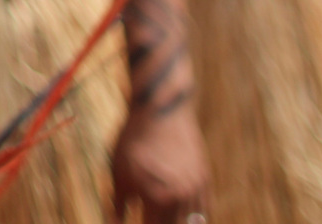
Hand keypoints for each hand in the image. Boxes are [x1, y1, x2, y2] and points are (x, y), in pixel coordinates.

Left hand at [111, 100, 207, 223]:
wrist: (160, 109)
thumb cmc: (133, 142)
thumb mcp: (117, 175)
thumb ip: (116, 209)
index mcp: (158, 199)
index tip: (133, 223)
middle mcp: (182, 197)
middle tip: (147, 218)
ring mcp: (197, 189)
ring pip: (189, 223)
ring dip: (174, 222)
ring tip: (159, 217)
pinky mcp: (205, 180)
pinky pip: (202, 212)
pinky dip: (191, 218)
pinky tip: (178, 216)